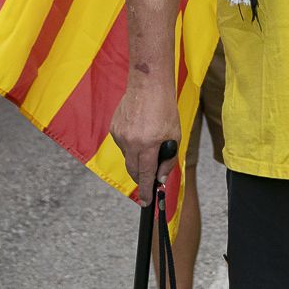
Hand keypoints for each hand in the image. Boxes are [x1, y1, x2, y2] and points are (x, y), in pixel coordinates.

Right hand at [110, 85, 181, 206]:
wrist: (148, 85)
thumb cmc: (164, 109)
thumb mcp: (175, 135)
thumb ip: (168, 159)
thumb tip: (160, 178)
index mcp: (147, 144)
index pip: (146, 175)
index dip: (146, 191)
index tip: (146, 202)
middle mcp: (131, 142)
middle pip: (133, 171)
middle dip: (141, 178)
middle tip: (149, 178)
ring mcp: (120, 135)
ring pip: (128, 157)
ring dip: (137, 157)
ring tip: (148, 141)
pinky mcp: (114, 129)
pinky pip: (123, 144)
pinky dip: (131, 144)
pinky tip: (139, 131)